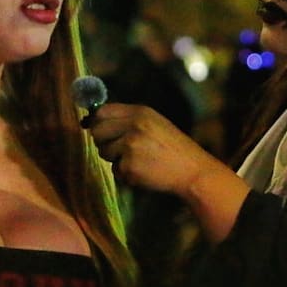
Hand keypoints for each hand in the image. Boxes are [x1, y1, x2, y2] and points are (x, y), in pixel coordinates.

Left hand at [84, 102, 213, 195]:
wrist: (192, 170)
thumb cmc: (173, 148)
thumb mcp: (154, 123)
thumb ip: (129, 120)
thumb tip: (94, 121)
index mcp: (140, 112)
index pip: (102, 112)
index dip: (97, 122)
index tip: (99, 130)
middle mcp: (134, 126)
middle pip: (97, 131)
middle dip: (103, 142)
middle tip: (118, 150)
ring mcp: (131, 146)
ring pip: (104, 152)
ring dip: (116, 160)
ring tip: (139, 160)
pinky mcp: (130, 166)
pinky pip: (116, 170)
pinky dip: (126, 174)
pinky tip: (144, 172)